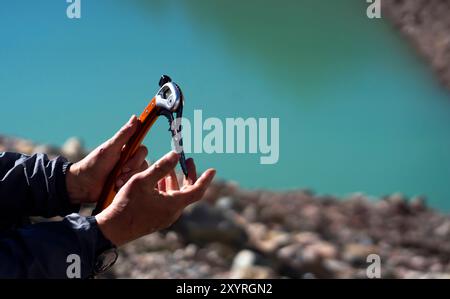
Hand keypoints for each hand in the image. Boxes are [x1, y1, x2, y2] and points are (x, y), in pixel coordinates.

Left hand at [66, 115, 148, 203]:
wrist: (84, 185)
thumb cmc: (94, 163)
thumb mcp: (110, 148)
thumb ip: (124, 134)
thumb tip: (135, 118)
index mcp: (127, 150)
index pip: (143, 150)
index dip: (137, 155)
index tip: (127, 157)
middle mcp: (130, 161)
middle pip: (144, 163)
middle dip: (131, 167)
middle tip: (120, 170)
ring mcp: (129, 173)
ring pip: (141, 174)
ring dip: (128, 177)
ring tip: (116, 181)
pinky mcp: (127, 184)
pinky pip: (136, 185)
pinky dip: (126, 185)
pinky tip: (116, 186)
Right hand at [95, 151, 215, 246]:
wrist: (113, 229)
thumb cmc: (127, 204)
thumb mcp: (142, 181)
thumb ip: (160, 168)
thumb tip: (176, 155)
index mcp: (174, 204)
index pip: (197, 190)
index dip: (205, 179)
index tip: (213, 170)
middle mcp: (173, 212)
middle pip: (188, 192)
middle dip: (189, 175)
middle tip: (188, 160)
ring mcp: (165, 217)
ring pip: (176, 196)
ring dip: (174, 181)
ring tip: (168, 168)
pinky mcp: (157, 219)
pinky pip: (168, 202)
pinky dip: (166, 189)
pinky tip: (156, 181)